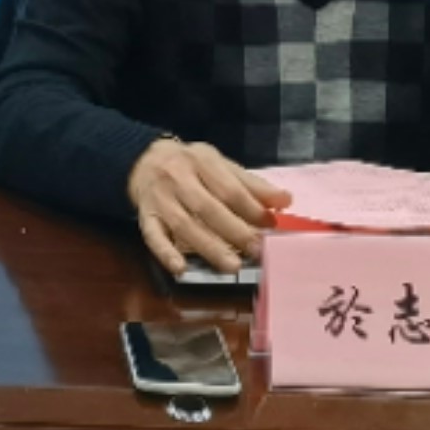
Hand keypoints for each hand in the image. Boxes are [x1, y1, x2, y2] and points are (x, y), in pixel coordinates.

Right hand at [125, 139, 288, 276]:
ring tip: (233, 266)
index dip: (251, 207)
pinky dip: (166, 254)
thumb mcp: (219, 164)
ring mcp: (160, 199)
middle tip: (257, 251)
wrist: (142, 159)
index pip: (229, 187)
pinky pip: (153, 236)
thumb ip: (251, 184)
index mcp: (201, 161)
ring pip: (184, 225)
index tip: (271, 224)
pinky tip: (181, 269)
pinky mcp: (145, 217)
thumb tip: (286, 200)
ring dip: (209, 247)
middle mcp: (178, 178)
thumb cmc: (190, 165)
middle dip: (234, 231)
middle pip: (208, 207)